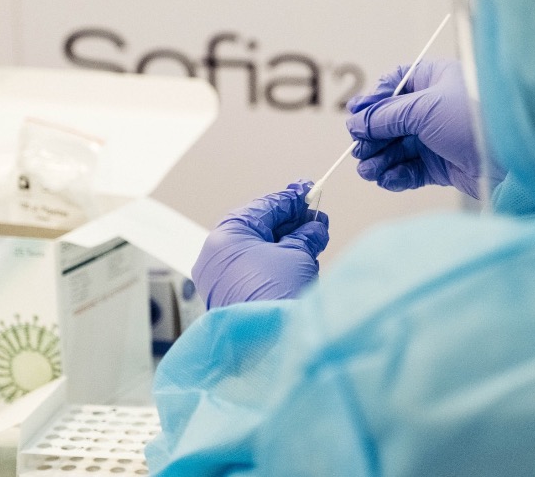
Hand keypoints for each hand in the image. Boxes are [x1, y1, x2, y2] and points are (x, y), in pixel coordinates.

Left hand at [192, 180, 329, 308]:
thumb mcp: (296, 254)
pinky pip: (256, 271)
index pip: (261, 208)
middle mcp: (217, 257)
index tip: (308, 191)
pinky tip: (302, 259)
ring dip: (288, 243)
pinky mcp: (232, 298)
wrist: (269, 343)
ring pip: (258, 251)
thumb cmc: (276, 293)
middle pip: (259, 229)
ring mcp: (222, 280)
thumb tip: (314, 227)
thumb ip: (305, 235)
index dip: (289, 199)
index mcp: (225, 237)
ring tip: (316, 237)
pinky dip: (278, 263)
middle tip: (317, 217)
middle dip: (291, 223)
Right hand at [345, 59, 504, 198]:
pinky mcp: (444, 165)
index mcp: (436, 79)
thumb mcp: (423, 109)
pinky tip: (388, 179)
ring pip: (399, 147)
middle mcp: (437, 107)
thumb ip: (385, 115)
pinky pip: (412, 169)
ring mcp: (440, 137)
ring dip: (381, 159)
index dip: (373, 101)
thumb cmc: (477, 120)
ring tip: (369, 170)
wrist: (515, 160)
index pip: (396, 84)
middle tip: (359, 150)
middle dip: (373, 137)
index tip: (356, 118)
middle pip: (392, 120)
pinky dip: (397, 175)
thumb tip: (356, 121)